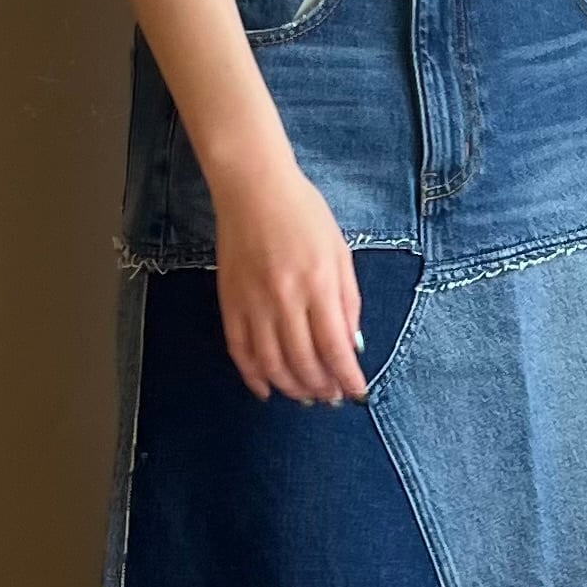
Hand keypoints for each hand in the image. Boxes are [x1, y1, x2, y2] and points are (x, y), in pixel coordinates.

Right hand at [209, 157, 369, 404]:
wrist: (253, 189)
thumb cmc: (304, 214)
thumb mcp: (340, 252)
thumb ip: (347, 301)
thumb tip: (351, 346)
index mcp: (318, 284)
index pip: (334, 347)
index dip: (347, 378)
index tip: (357, 394)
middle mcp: (285, 299)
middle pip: (303, 362)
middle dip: (321, 387)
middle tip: (331, 398)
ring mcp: (253, 303)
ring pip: (271, 364)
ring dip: (291, 388)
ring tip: (305, 397)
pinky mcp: (230, 303)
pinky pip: (240, 350)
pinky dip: (253, 376)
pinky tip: (266, 389)